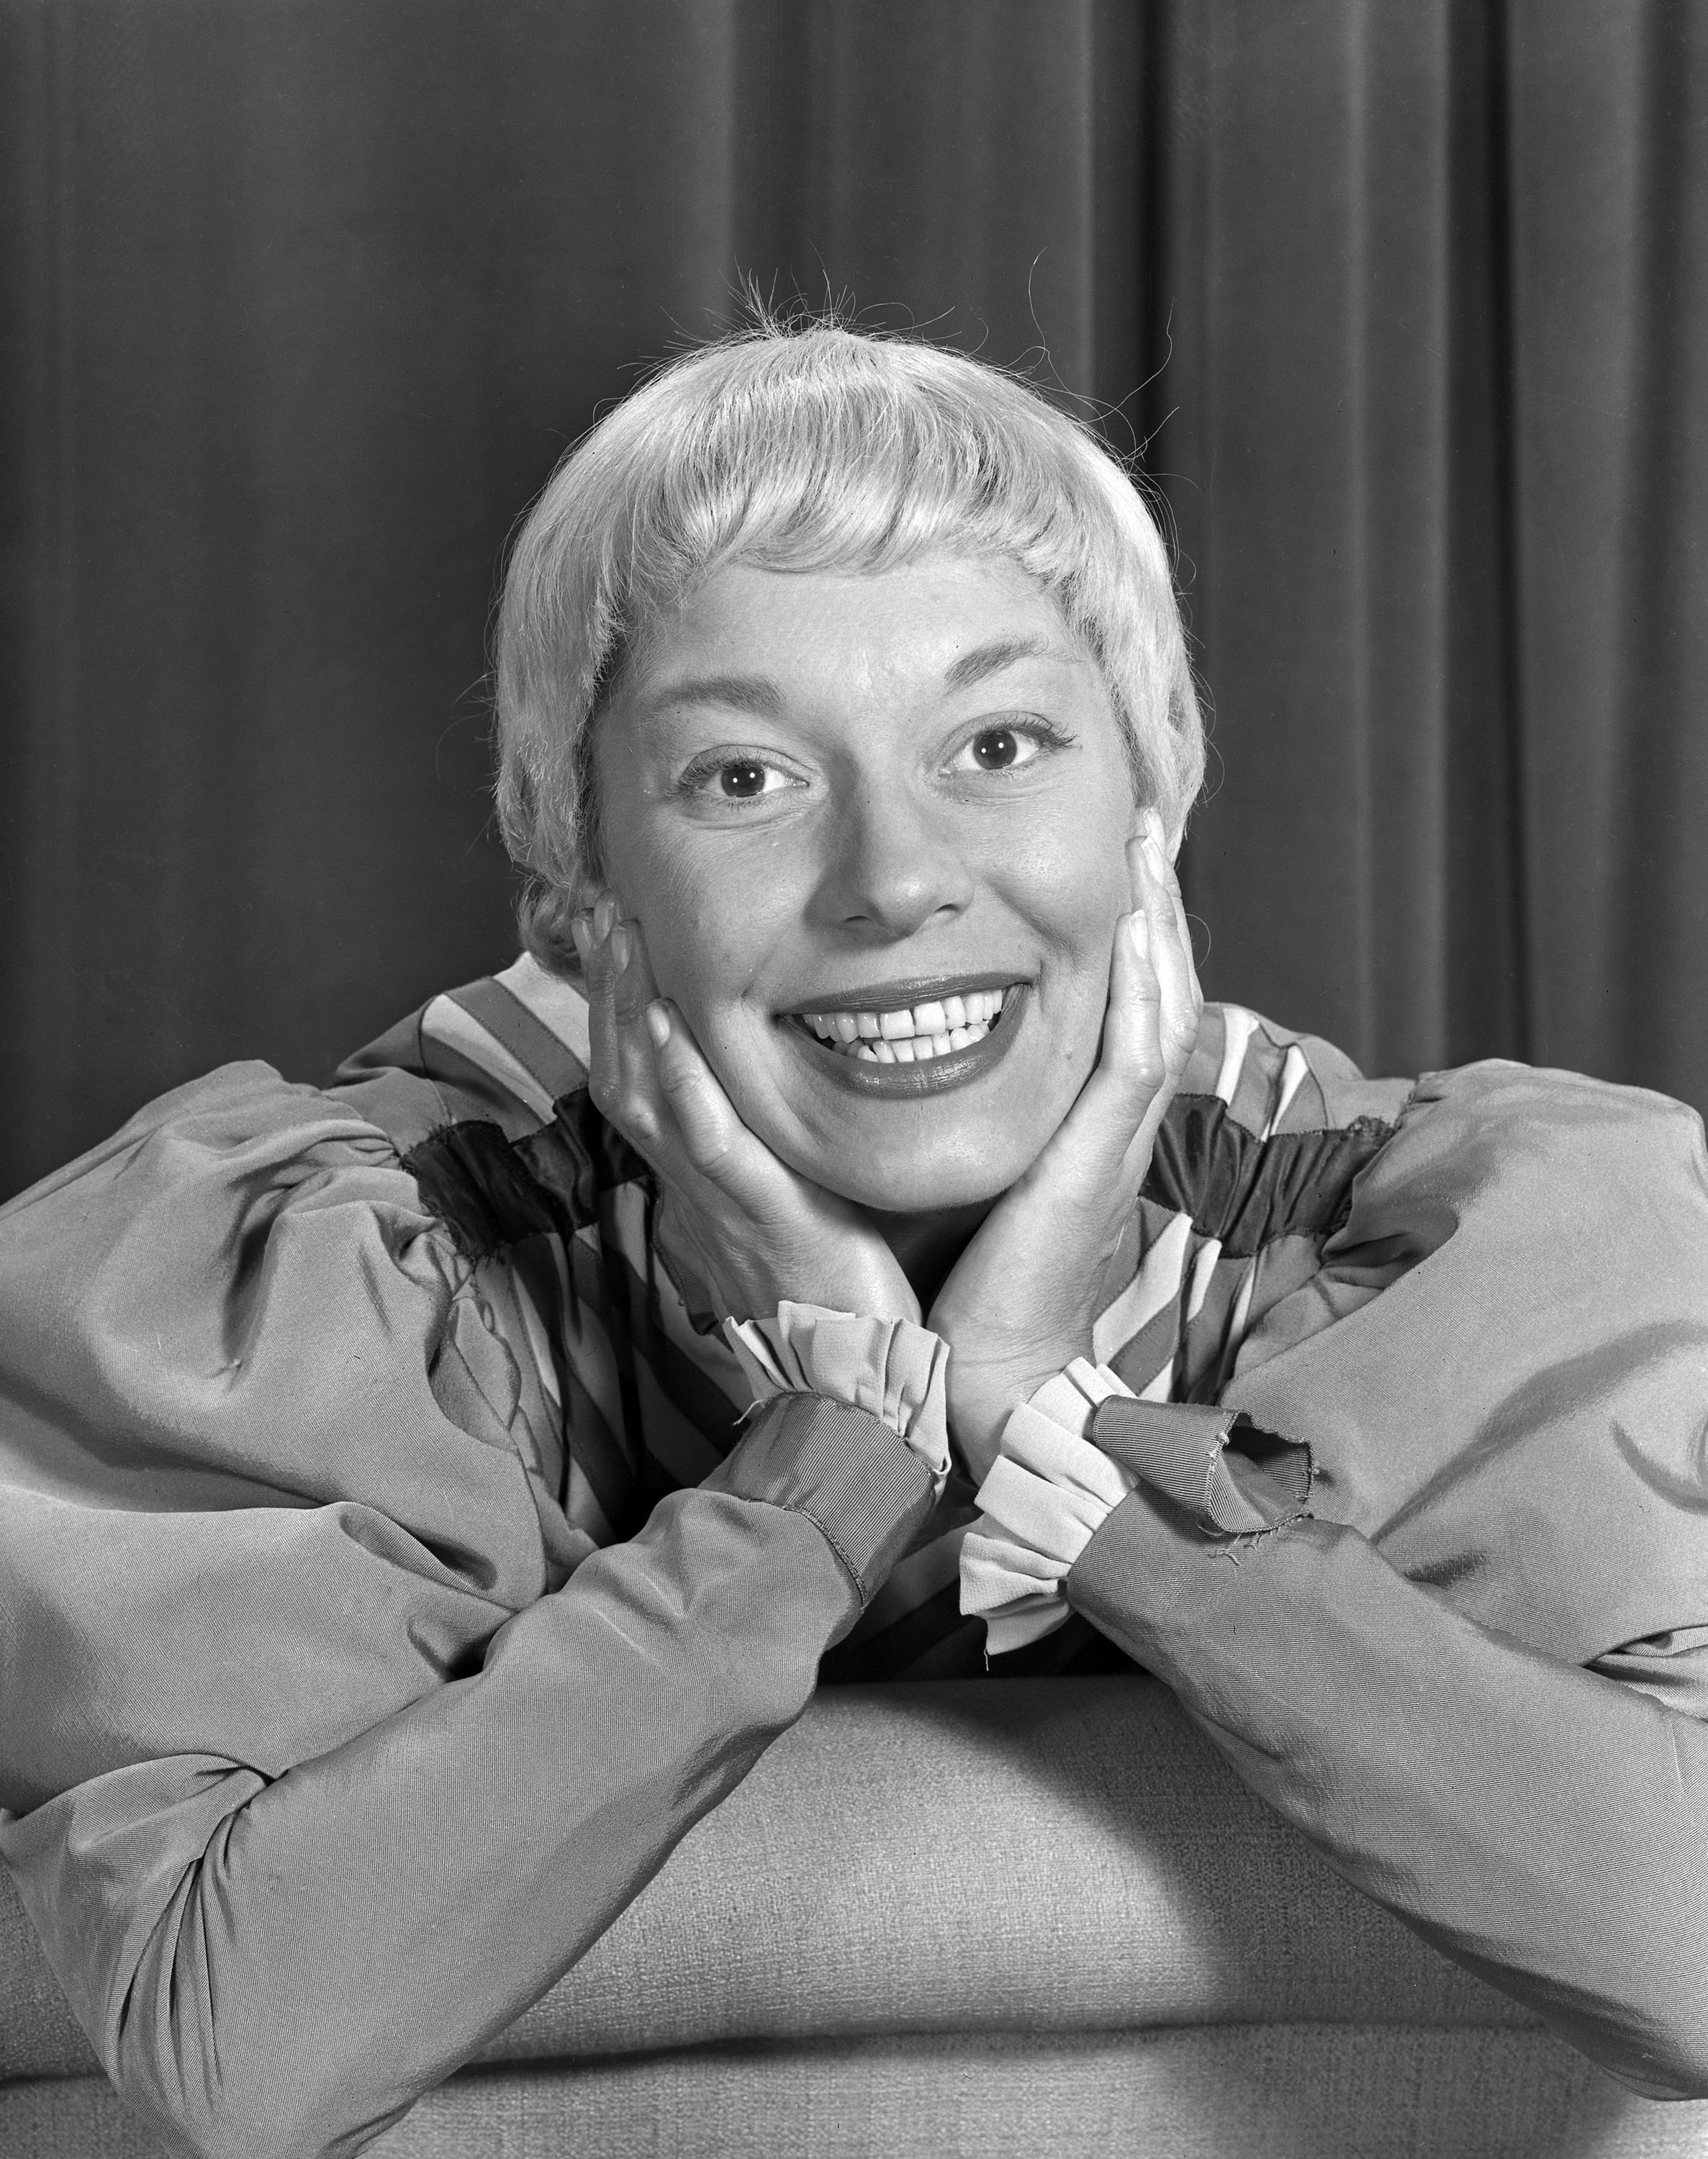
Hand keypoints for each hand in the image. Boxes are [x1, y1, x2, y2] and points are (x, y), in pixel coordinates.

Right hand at [575, 896, 919, 1327]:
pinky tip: (667, 1030)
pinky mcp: (764, 1215)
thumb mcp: (798, 1200)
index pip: (643, 1080)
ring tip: (624, 939)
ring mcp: (723, 1199)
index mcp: (706, 1176)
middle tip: (605, 910)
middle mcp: (698, 1182)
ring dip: (630, 1012)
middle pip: (626, 1072)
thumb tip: (787, 1089)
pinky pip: (710, 1145)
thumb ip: (781, 1147)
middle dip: (611, 987)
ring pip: (651, 1097)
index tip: (620, 934)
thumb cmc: (837, 1291)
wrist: (852, 1382)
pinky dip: (683, 1085)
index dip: (620, 1007)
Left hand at [927, 812, 1202, 1479]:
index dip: (1119, 922)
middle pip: (1153, 986)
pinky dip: (1142, 994)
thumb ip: (950, 1100)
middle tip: (1144, 816)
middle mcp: (1108, 1119)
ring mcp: (1114, 1140)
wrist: (972, 1369)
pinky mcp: (1100, 1165)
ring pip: (1160, 1008)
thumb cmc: (955, 1277)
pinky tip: (1134, 932)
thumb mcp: (957, 1162)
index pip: (1113, 996)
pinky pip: (1137, 1064)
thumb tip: (901, 1033)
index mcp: (1078, 1116)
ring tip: (1148, 845)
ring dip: (1158, 921)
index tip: (1105, 847)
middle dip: (1151, 898)